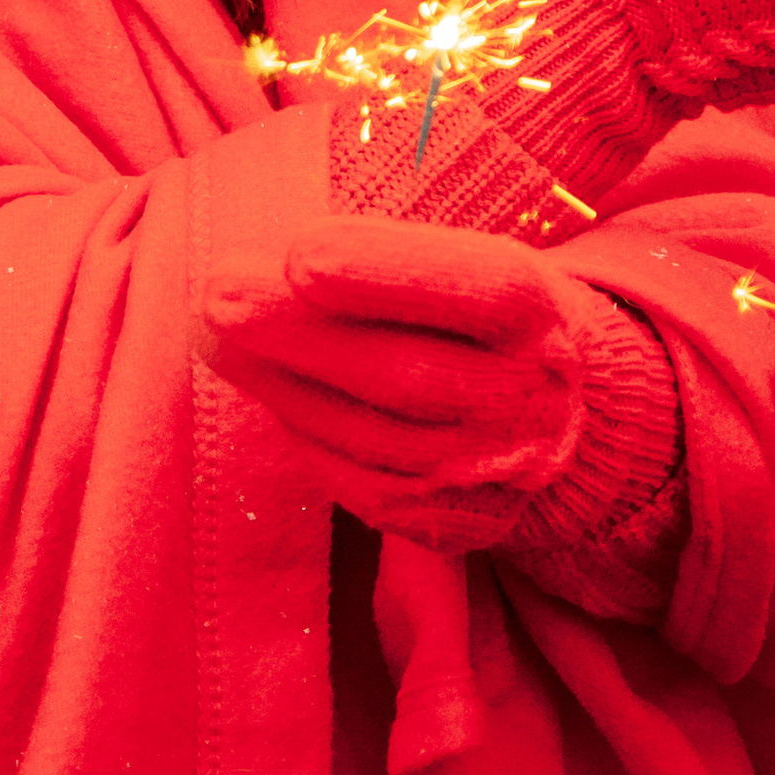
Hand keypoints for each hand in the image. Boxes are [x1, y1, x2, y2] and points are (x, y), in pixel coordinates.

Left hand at [206, 219, 592, 549]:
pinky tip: (267, 389)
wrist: (562, 421)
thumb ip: (389, 256)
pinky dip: (305, 433)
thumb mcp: (467, 263)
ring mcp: (491, 471)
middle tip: (215, 295)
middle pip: (407, 374)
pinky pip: (360, 481)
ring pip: (371, 436)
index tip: (300, 253)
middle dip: (299, 335)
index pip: (475, 289)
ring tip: (212, 336)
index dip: (388, 273)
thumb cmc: (478, 316)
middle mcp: (528, 399)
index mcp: (540, 314)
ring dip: (280, 384)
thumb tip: (270, 253)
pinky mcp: (452, 522)